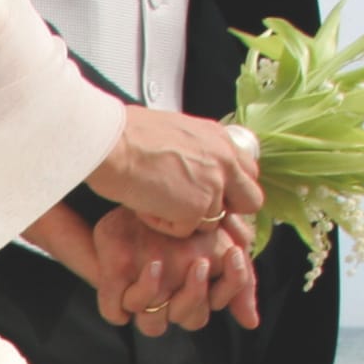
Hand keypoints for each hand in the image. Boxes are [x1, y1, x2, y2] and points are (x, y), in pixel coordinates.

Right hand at [86, 106, 263, 238]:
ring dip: (185, 218)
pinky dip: (163, 225)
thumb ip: (196, 152)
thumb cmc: (130, 135)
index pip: (248, 171)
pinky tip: (147, 206)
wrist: (113, 144)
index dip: (232, 187)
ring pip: (212, 221)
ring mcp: (213, 187)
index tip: (213, 192)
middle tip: (196, 208)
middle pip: (251, 200)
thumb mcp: (177, 132)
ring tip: (157, 200)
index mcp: (220, 139)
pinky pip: (183, 231)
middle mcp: (224, 161)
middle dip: (227, 210)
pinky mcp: (195, 210)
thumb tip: (192, 166)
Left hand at [93, 207, 260, 337]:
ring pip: (152, 326)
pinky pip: (117, 313)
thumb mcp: (220, 238)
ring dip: (162, 300)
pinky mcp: (112, 284)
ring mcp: (138, 294)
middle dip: (195, 295)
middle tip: (200, 262)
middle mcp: (166, 297)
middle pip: (186, 320)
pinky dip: (138, 293)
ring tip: (178, 266)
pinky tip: (153, 266)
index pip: (213, 306)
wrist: (141, 193)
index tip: (234, 253)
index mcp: (191, 290)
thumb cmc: (182, 218)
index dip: (228, 286)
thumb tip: (251, 323)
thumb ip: (239, 278)